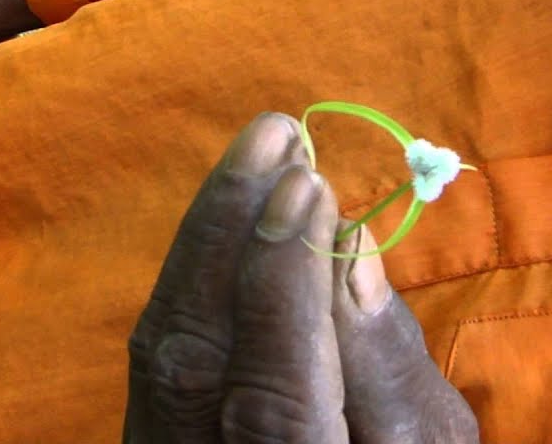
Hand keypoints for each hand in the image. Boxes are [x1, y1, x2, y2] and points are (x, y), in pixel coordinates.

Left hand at [124, 112, 478, 442]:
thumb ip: (392, 374)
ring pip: (162, 356)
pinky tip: (223, 228)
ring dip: (203, 243)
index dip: (286, 286)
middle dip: (229, 237)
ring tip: (252, 159)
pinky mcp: (158, 442)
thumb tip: (351, 252)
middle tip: (273, 138)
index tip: (311, 183)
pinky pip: (160, 361)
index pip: (274, 398)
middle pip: (195, 364)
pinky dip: (190, 280)